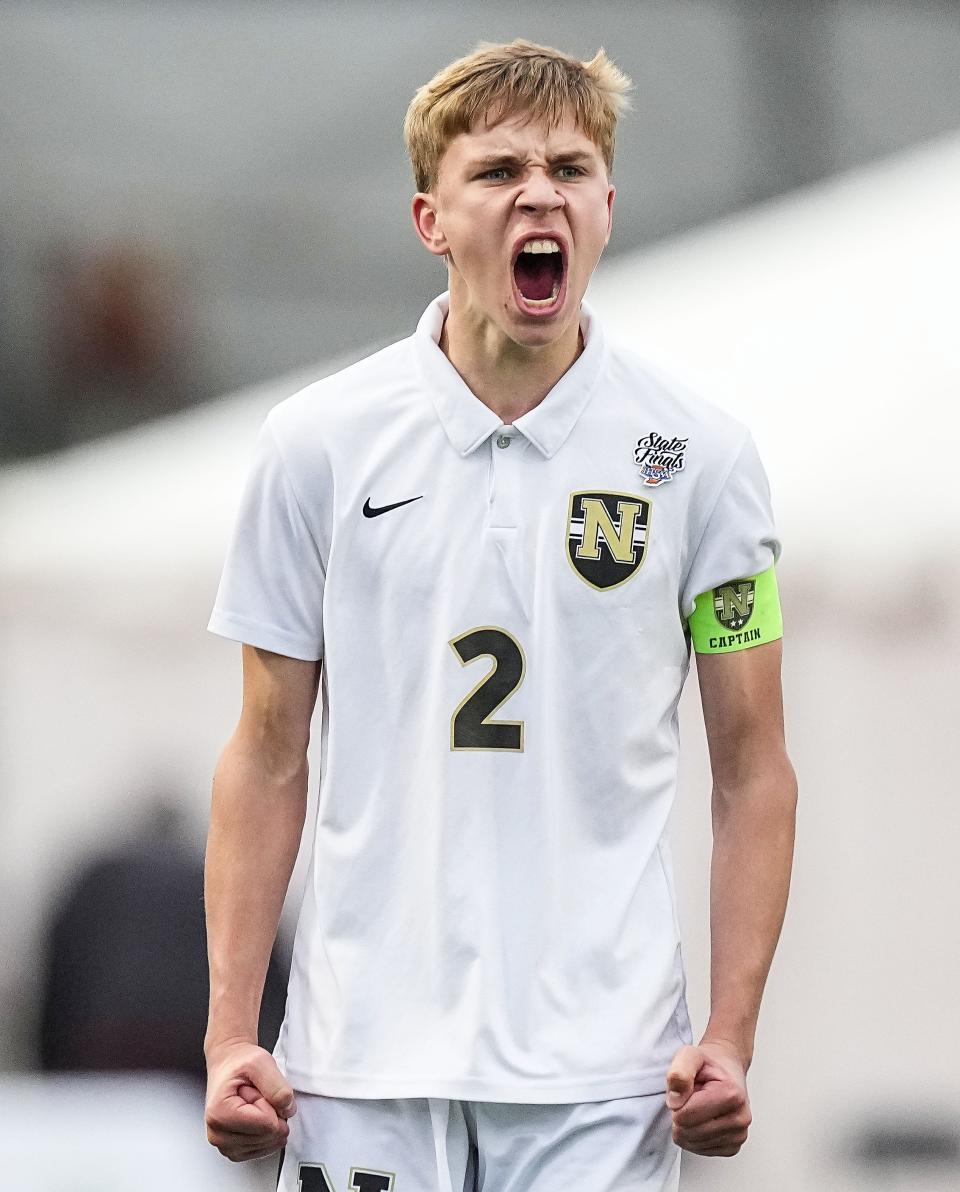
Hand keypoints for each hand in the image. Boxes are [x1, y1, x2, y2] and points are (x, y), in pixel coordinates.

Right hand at [204, 1039, 296, 1161]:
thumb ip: (277, 1085)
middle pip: (267, 1136)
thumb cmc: (240, 1064)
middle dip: (273, 1114)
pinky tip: (258, 1117)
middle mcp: (217, 1134)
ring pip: (267, 1145)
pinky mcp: (234, 1150)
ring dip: (270, 1123)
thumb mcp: (261, 1063)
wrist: (229, 1065)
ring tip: (256, 1104)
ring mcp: (224, 1145)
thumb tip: (288, 1110)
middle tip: (257, 1095)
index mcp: (219, 1113)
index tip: (256, 1089)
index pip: (266, 1124)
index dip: (271, 1104)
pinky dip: (268, 1134)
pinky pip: (262, 1150)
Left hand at [665, 1040, 751, 1156]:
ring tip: (696, 1107)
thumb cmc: (708, 1066)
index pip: (685, 1116)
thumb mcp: (689, 1056)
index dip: (676, 1102)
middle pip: (688, 1132)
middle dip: (680, 1115)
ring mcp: (738, 1135)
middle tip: (689, 1098)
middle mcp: (740, 1118)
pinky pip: (700, 1150)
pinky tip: (700, 1119)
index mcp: (732, 1095)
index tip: (685, 1090)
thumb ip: (679, 1072)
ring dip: (686, 1126)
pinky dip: (693, 1136)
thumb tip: (675, 1100)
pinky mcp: (732, 1147)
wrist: (727, 1070)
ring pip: (692, 1143)